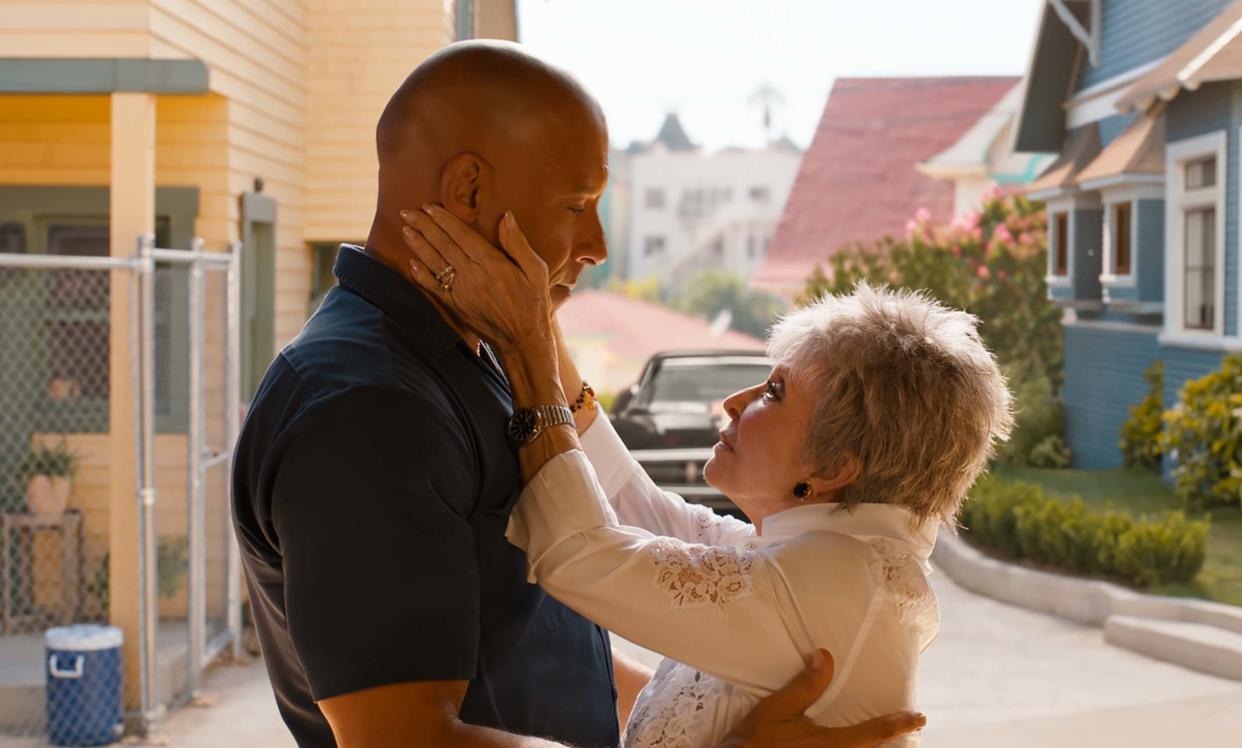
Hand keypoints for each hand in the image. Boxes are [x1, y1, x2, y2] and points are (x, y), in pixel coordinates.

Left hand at [402, 205, 551, 353]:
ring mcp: (461, 292)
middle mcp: (472, 275)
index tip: (429, 206)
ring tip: (406, 230)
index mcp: (492, 263)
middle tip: (407, 212)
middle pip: (443, 245)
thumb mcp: (536, 271)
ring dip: (418, 245)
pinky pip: (433, 287)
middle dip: (423, 226)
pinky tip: (412, 262)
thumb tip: (506, 216)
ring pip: (434, 263)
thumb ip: (518, 243)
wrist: (523, 340)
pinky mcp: (455, 306)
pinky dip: (421, 274)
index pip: (461, 235)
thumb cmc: (533, 303)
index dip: (443, 219)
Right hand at [716, 650, 924, 747]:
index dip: (899, 723)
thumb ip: (805, 686)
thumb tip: (826, 657)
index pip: (874, 732)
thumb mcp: (777, 710)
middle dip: (890, 740)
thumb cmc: (755, 742)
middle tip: (907, 726)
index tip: (919, 717)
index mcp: (832, 745)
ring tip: (883, 736)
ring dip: (870, 745)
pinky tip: (844, 743)